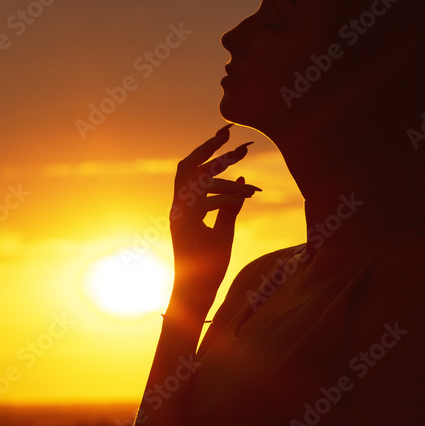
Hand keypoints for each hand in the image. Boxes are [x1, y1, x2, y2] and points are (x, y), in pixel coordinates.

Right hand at [168, 124, 258, 314]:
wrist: (196, 292)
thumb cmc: (209, 264)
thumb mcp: (225, 229)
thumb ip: (232, 205)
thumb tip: (244, 180)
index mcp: (186, 205)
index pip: (194, 170)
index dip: (209, 151)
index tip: (229, 136)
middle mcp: (178, 207)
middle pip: (187, 166)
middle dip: (207, 147)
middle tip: (230, 133)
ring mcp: (179, 216)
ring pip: (194, 181)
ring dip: (221, 171)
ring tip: (246, 168)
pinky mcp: (184, 228)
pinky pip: (202, 203)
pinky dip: (222, 197)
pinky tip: (244, 196)